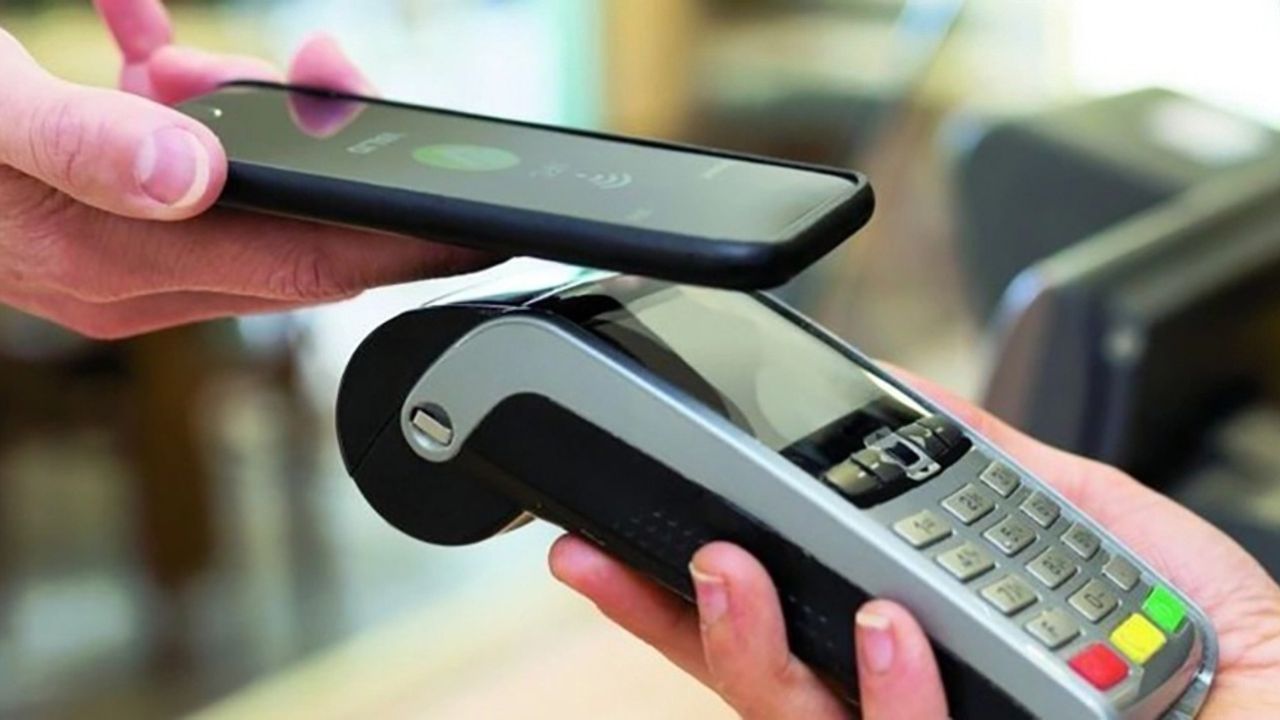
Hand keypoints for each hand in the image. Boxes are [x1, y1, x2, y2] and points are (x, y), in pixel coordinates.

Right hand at [0, 0, 486, 338]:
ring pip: (235, 185)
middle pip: (285, 228)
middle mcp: (119, 265)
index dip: (397, 247)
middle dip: (326, 153)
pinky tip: (140, 31)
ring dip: (243, 109)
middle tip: (327, 75)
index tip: (476, 224)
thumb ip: (77, 144)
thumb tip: (193, 177)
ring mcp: (107, 231)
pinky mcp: (88, 189)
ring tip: (185, 51)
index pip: (297, 265)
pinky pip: (171, 151)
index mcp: (104, 261)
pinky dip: (175, 85)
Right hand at [549, 374, 1279, 718]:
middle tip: (625, 550)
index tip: (631, 526)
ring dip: (755, 652)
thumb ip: (1012, 472)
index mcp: (926, 657)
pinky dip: (888, 697)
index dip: (699, 584)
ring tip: (737, 571)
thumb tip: (922, 401)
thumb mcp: (1114, 536)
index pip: (787, 624)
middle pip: (761, 683)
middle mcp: (911, 717)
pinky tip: (891, 631)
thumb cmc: (1222, 662)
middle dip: (680, 620)